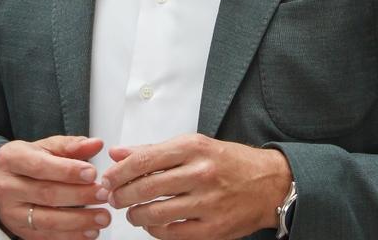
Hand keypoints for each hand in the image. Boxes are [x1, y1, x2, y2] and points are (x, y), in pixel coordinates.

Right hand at [0, 135, 110, 238]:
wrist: (9, 181)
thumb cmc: (29, 161)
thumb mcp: (47, 147)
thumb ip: (71, 146)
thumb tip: (96, 144)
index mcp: (11, 158)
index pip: (40, 166)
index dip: (68, 171)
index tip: (92, 173)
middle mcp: (6, 186)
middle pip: (46, 193)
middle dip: (79, 196)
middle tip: (103, 194)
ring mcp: (11, 212)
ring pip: (48, 220)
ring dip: (79, 220)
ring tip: (102, 216)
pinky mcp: (20, 230)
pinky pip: (48, 237)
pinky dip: (72, 236)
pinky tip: (90, 231)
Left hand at [102, 134, 292, 239]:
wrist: (269, 183)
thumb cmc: (229, 162)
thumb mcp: (193, 146)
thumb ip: (153, 150)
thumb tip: (117, 153)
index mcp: (193, 148)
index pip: (144, 160)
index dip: (119, 172)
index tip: (108, 179)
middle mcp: (201, 173)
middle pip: (146, 188)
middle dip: (122, 195)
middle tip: (114, 198)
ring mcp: (208, 202)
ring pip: (157, 213)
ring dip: (136, 215)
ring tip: (132, 213)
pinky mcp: (214, 228)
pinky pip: (173, 233)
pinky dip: (156, 231)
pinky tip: (152, 224)